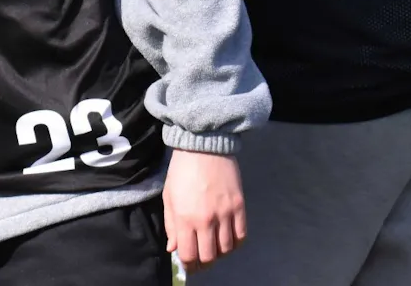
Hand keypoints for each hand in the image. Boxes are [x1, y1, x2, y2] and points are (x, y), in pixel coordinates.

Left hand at [163, 150, 246, 274]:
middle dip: (204, 263)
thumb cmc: (181, 170)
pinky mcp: (239, 207)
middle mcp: (206, 220)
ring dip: (219, 254)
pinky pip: (241, 236)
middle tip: (202, 260)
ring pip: (226, 249)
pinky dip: (235, 244)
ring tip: (214, 248)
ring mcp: (225, 214)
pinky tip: (228, 240)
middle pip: (209, 256)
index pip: (188, 255)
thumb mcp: (169, 197)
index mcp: (184, 218)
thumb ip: (171, 225)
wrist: (203, 145)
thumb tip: (173, 248)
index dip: (189, 265)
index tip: (189, 265)